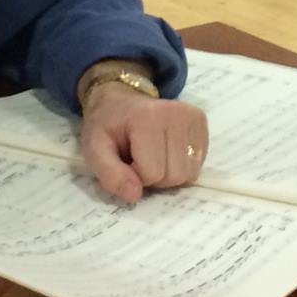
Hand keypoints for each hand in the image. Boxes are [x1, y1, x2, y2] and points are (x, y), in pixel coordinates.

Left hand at [78, 87, 209, 203]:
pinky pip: (197, 164)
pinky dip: (181, 166)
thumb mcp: (94, 150)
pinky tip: (167, 150)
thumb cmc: (107, 127)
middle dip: (154, 177)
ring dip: (169, 174)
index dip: (136, 176)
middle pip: (174, 175)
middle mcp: (176, 114)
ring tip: (154, 155)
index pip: (152, 173)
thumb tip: (135, 195)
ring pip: (189, 174)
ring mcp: (192, 116)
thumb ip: (110, 175)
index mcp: (147, 118)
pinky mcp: (201, 121)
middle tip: (140, 159)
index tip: (127, 161)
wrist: (121, 100)